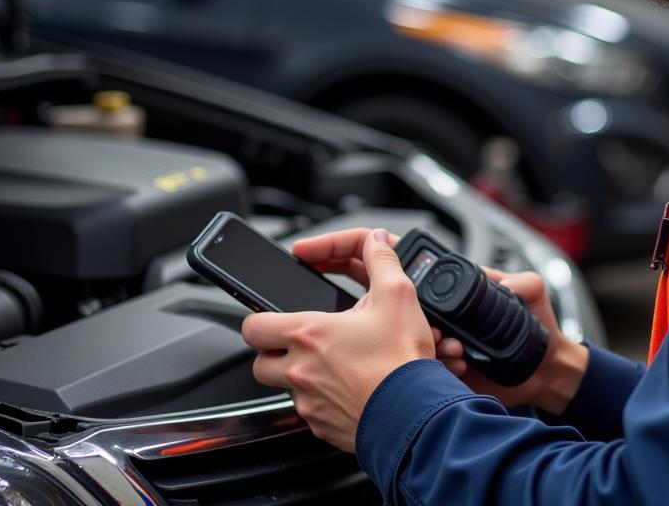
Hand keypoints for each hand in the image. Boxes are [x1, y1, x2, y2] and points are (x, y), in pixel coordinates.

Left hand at [241, 229, 433, 452]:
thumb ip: (381, 260)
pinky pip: (307, 412)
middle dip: (272, 350)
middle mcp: (300, 370)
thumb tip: (374, 241)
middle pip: (259, 361)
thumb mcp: (397, 295)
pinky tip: (345, 387)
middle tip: (299, 341)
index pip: (253, 326)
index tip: (274, 316)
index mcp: (309, 333)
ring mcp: (308, 403)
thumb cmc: (402, 361)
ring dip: (297, 376)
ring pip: (282, 388)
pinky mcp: (321, 427)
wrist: (416, 416)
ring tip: (329, 363)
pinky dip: (319, 400)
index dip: (259, 318)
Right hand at [435, 267, 588, 414]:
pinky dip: (447, 367)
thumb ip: (521, 281)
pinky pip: (442, 370)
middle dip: (426, 325)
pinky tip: (463, 365)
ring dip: (437, 347)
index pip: (439, 293)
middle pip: (427, 320)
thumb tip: (503, 283)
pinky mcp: (459, 372)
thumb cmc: (540, 324)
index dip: (429, 297)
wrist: (548, 367)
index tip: (432, 304)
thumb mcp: (535, 292)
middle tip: (438, 331)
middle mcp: (459, 323)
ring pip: (430, 346)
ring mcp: (457, 347)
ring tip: (456, 349)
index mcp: (469, 300)